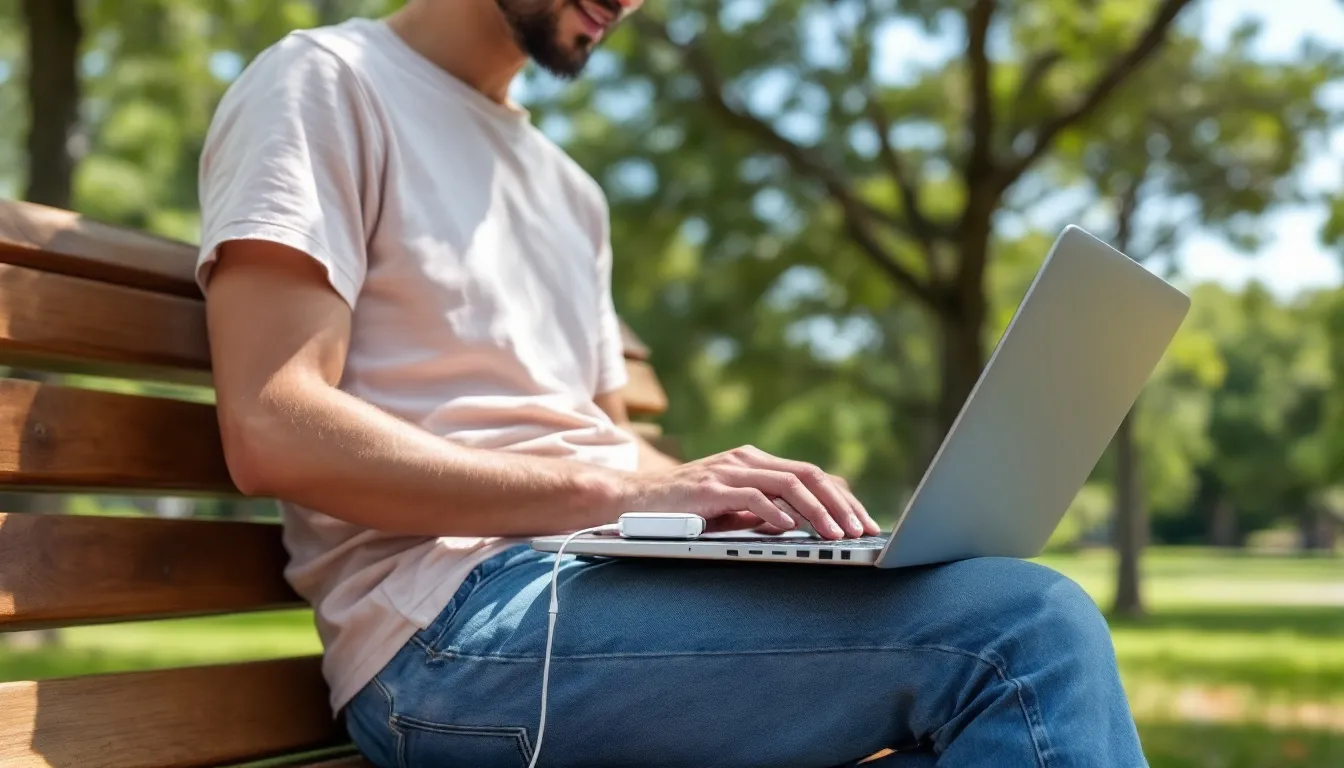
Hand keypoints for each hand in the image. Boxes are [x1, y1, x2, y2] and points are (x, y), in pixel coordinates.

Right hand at [620, 445, 879, 538]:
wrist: (631, 501)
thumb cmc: (682, 510)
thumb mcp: (731, 511)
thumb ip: (762, 512)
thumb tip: (800, 526)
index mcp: (754, 462)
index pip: (811, 474)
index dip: (841, 497)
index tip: (863, 522)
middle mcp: (745, 460)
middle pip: (808, 475)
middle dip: (840, 503)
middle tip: (862, 530)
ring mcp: (727, 471)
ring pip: (787, 484)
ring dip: (817, 511)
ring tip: (835, 535)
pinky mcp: (708, 488)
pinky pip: (751, 498)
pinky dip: (774, 513)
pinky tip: (790, 529)